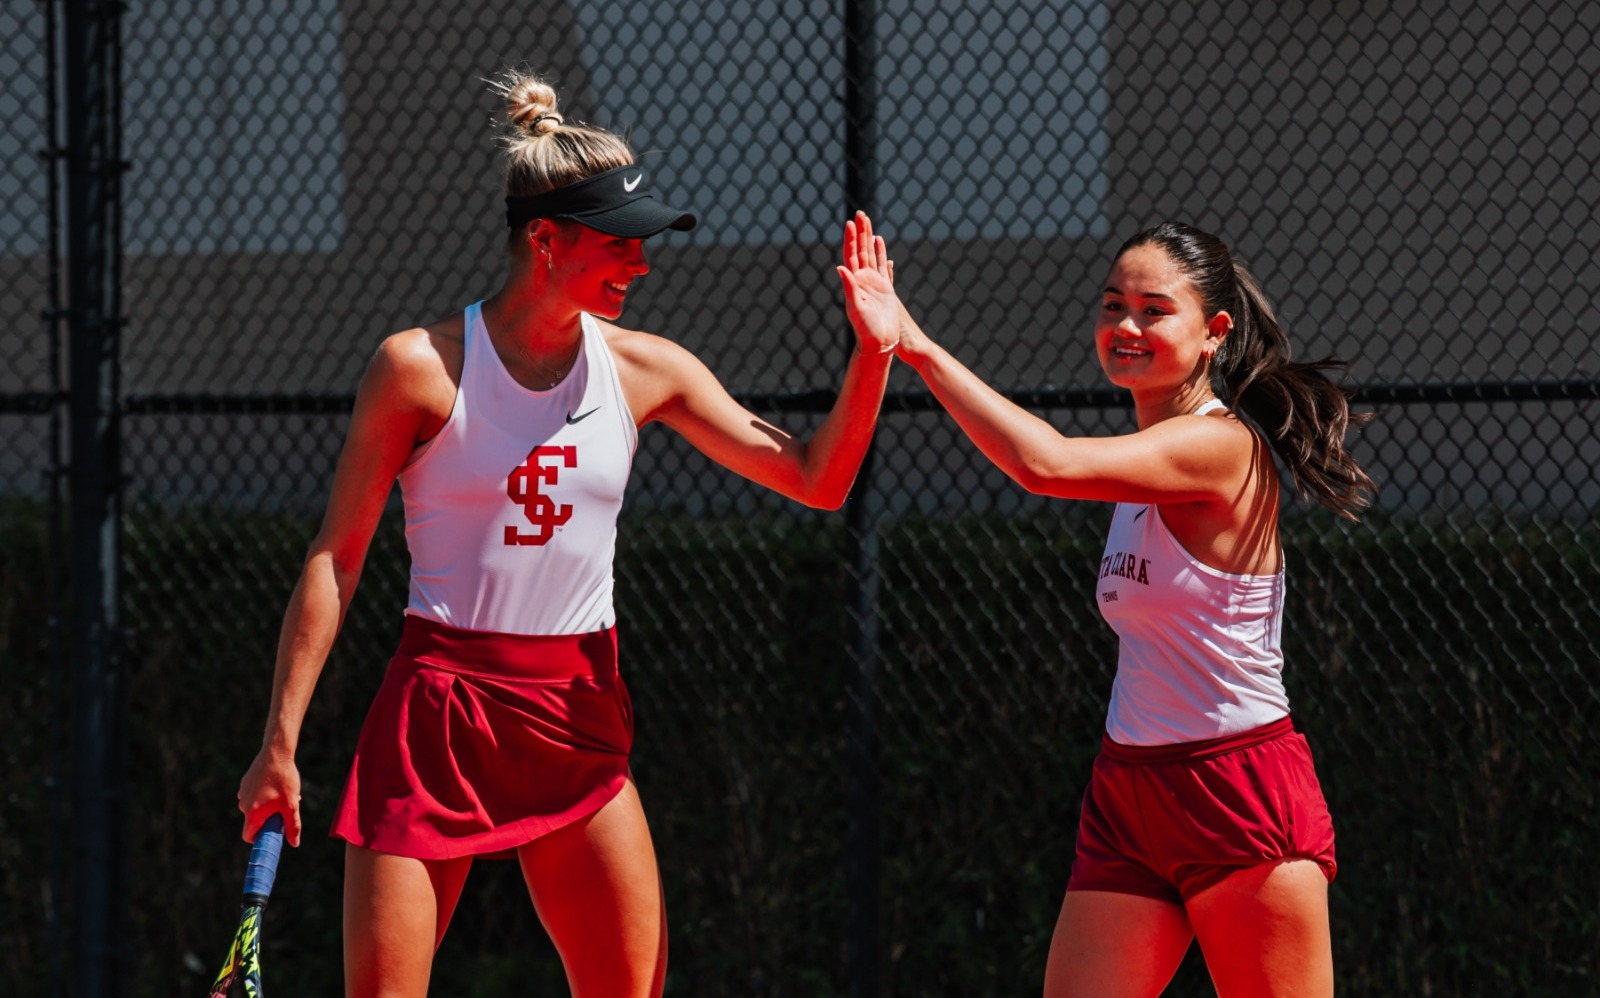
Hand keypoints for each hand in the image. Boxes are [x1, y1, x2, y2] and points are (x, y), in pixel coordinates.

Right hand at [237, 746, 303, 846]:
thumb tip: (294, 844)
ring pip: (255, 807)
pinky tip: (276, 784)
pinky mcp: (245, 783)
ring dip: (267, 806)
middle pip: (254, 821)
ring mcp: (243, 793)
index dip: (259, 839)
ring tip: (283, 794)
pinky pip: (254, 796)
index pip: (248, 836)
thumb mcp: (291, 804)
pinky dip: (264, 796)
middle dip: (268, 819)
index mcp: (252, 812)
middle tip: (284, 809)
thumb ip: (293, 825)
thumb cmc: (284, 779)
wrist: (276, 753)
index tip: (271, 834)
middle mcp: (243, 804)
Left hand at [836, 211, 898, 355]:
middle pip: (860, 250)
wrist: (879, 343)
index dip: (850, 239)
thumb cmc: (865, 330)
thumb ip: (849, 287)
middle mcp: (861, 280)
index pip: (851, 255)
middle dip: (860, 232)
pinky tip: (879, 241)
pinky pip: (882, 265)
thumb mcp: (856, 307)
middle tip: (860, 213)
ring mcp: (873, 283)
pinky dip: (880, 252)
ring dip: (868, 237)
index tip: (850, 222)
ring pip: (870, 254)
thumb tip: (840, 267)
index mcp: (853, 282)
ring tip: (867, 221)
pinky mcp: (884, 288)